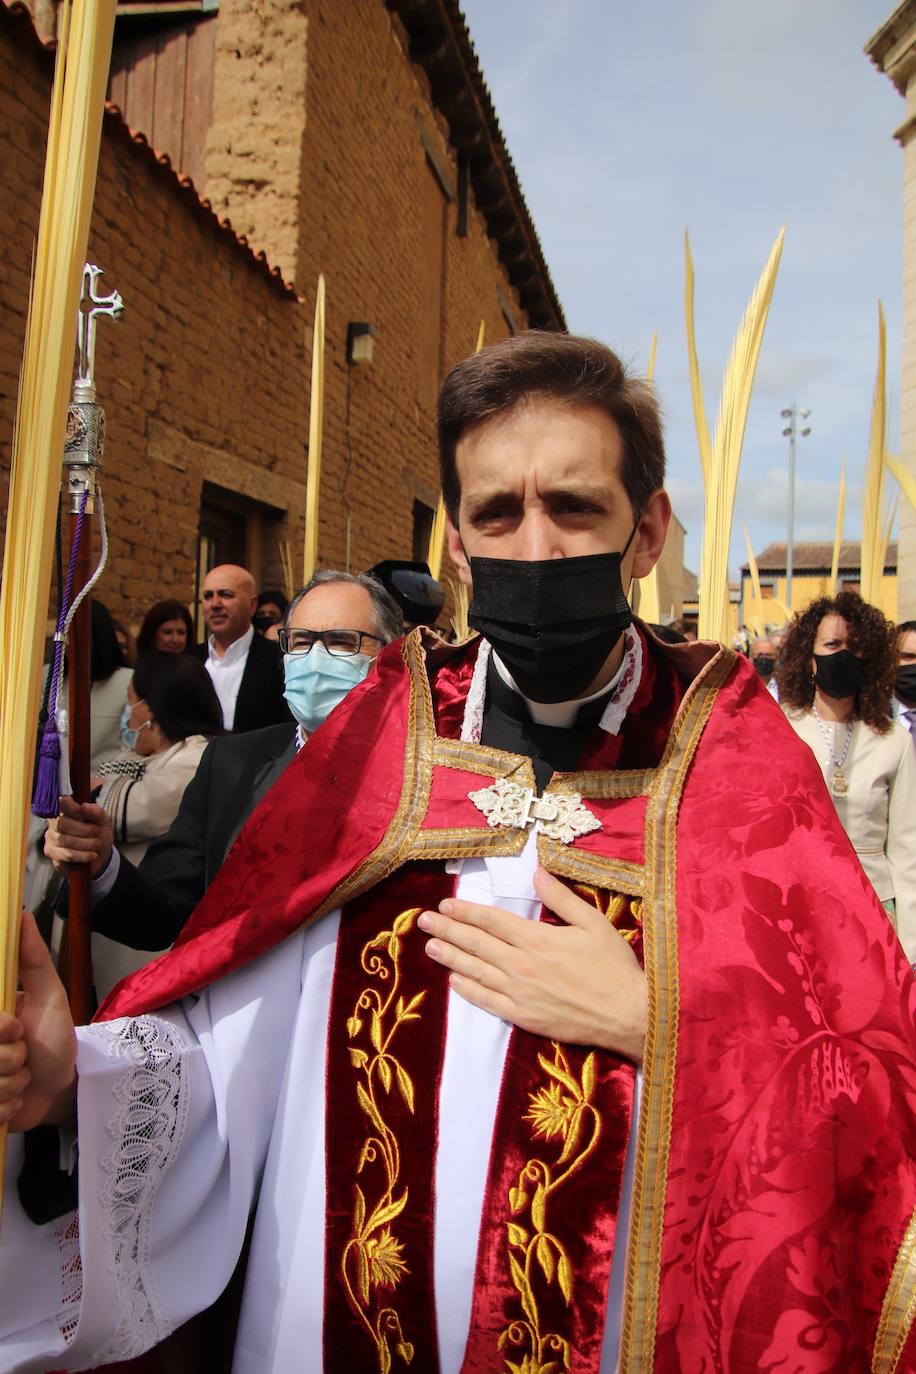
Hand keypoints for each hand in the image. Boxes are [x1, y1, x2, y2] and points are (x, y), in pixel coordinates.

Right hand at [0, 913, 76, 1130]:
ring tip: (23, 1076)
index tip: (16, 1028)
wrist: (62, 1086)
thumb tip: (22, 915)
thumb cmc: (54, 1038)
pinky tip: (17, 1098)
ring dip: (13, 1084)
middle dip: (11, 1059)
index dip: (1, 1030)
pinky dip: (8, 1106)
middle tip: (25, 1054)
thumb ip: (33, 959)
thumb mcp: (50, 995)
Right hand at [44, 795, 112, 877]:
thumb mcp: (102, 822)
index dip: (71, 807)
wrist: (100, 856)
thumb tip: (84, 806)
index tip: (82, 812)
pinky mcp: (52, 854)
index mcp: (66, 810)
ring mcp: (50, 838)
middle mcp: (54, 823)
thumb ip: (96, 812)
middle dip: (84, 829)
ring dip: (86, 843)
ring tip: (97, 844)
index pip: (61, 803)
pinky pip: (66, 854)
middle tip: (96, 832)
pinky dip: (82, 855)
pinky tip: (92, 855)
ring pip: (64, 840)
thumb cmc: (98, 834)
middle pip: (62, 823)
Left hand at [419, 867, 646, 1061]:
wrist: (626, 1014)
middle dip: (447, 929)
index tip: (445, 905)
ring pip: (475, 970)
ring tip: (430, 946)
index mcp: (537, 939)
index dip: (466, 911)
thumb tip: (536, 873)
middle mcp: (521, 965)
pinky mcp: (523, 1017)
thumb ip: (561, 897)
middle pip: (476, 943)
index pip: (491, 920)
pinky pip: (487, 1001)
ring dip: (450, 956)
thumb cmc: (613, 967)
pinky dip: (467, 989)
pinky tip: (454, 980)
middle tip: (423, 921)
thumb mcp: (593, 922)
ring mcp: (519, 993)